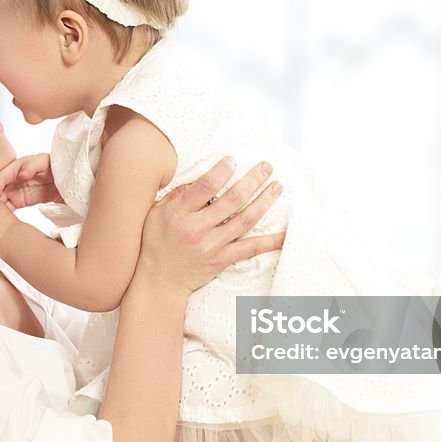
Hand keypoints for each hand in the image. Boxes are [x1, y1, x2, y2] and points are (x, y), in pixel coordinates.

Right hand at [0, 153, 61, 208]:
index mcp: (16, 167)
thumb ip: (33, 166)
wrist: (66, 180)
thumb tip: (23, 173)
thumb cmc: (54, 166)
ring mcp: (14, 190)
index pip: (3, 175)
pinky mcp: (19, 201)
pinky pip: (5, 207)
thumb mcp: (45, 162)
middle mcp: (12, 179)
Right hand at [133, 158, 283, 297]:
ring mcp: (212, 246)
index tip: (233, 160)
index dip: (222, 171)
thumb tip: (199, 179)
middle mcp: (197, 229)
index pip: (205, 187)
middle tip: (267, 166)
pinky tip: (285, 233)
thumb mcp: (156, 214)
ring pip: (245, 220)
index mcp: (179, 213)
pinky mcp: (222, 260)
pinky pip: (250, 248)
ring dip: (265, 201)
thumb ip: (177, 196)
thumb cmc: (155, 243)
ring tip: (278, 186)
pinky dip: (270, 241)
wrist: (158, 281)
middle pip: (232, 200)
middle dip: (253, 180)